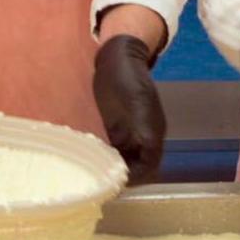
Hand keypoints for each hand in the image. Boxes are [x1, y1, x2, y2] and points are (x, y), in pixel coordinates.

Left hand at [93, 34, 166, 185]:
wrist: (116, 55)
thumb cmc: (127, 75)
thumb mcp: (135, 97)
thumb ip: (141, 121)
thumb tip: (148, 147)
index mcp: (152, 131)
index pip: (150, 164)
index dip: (137, 177)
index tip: (116, 184)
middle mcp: (143, 136)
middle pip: (138, 167)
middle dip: (123, 177)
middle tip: (100, 184)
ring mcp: (129, 132)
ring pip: (125, 160)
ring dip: (113, 169)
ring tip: (92, 176)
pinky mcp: (115, 127)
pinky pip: (113, 149)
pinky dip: (104, 158)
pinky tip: (88, 160)